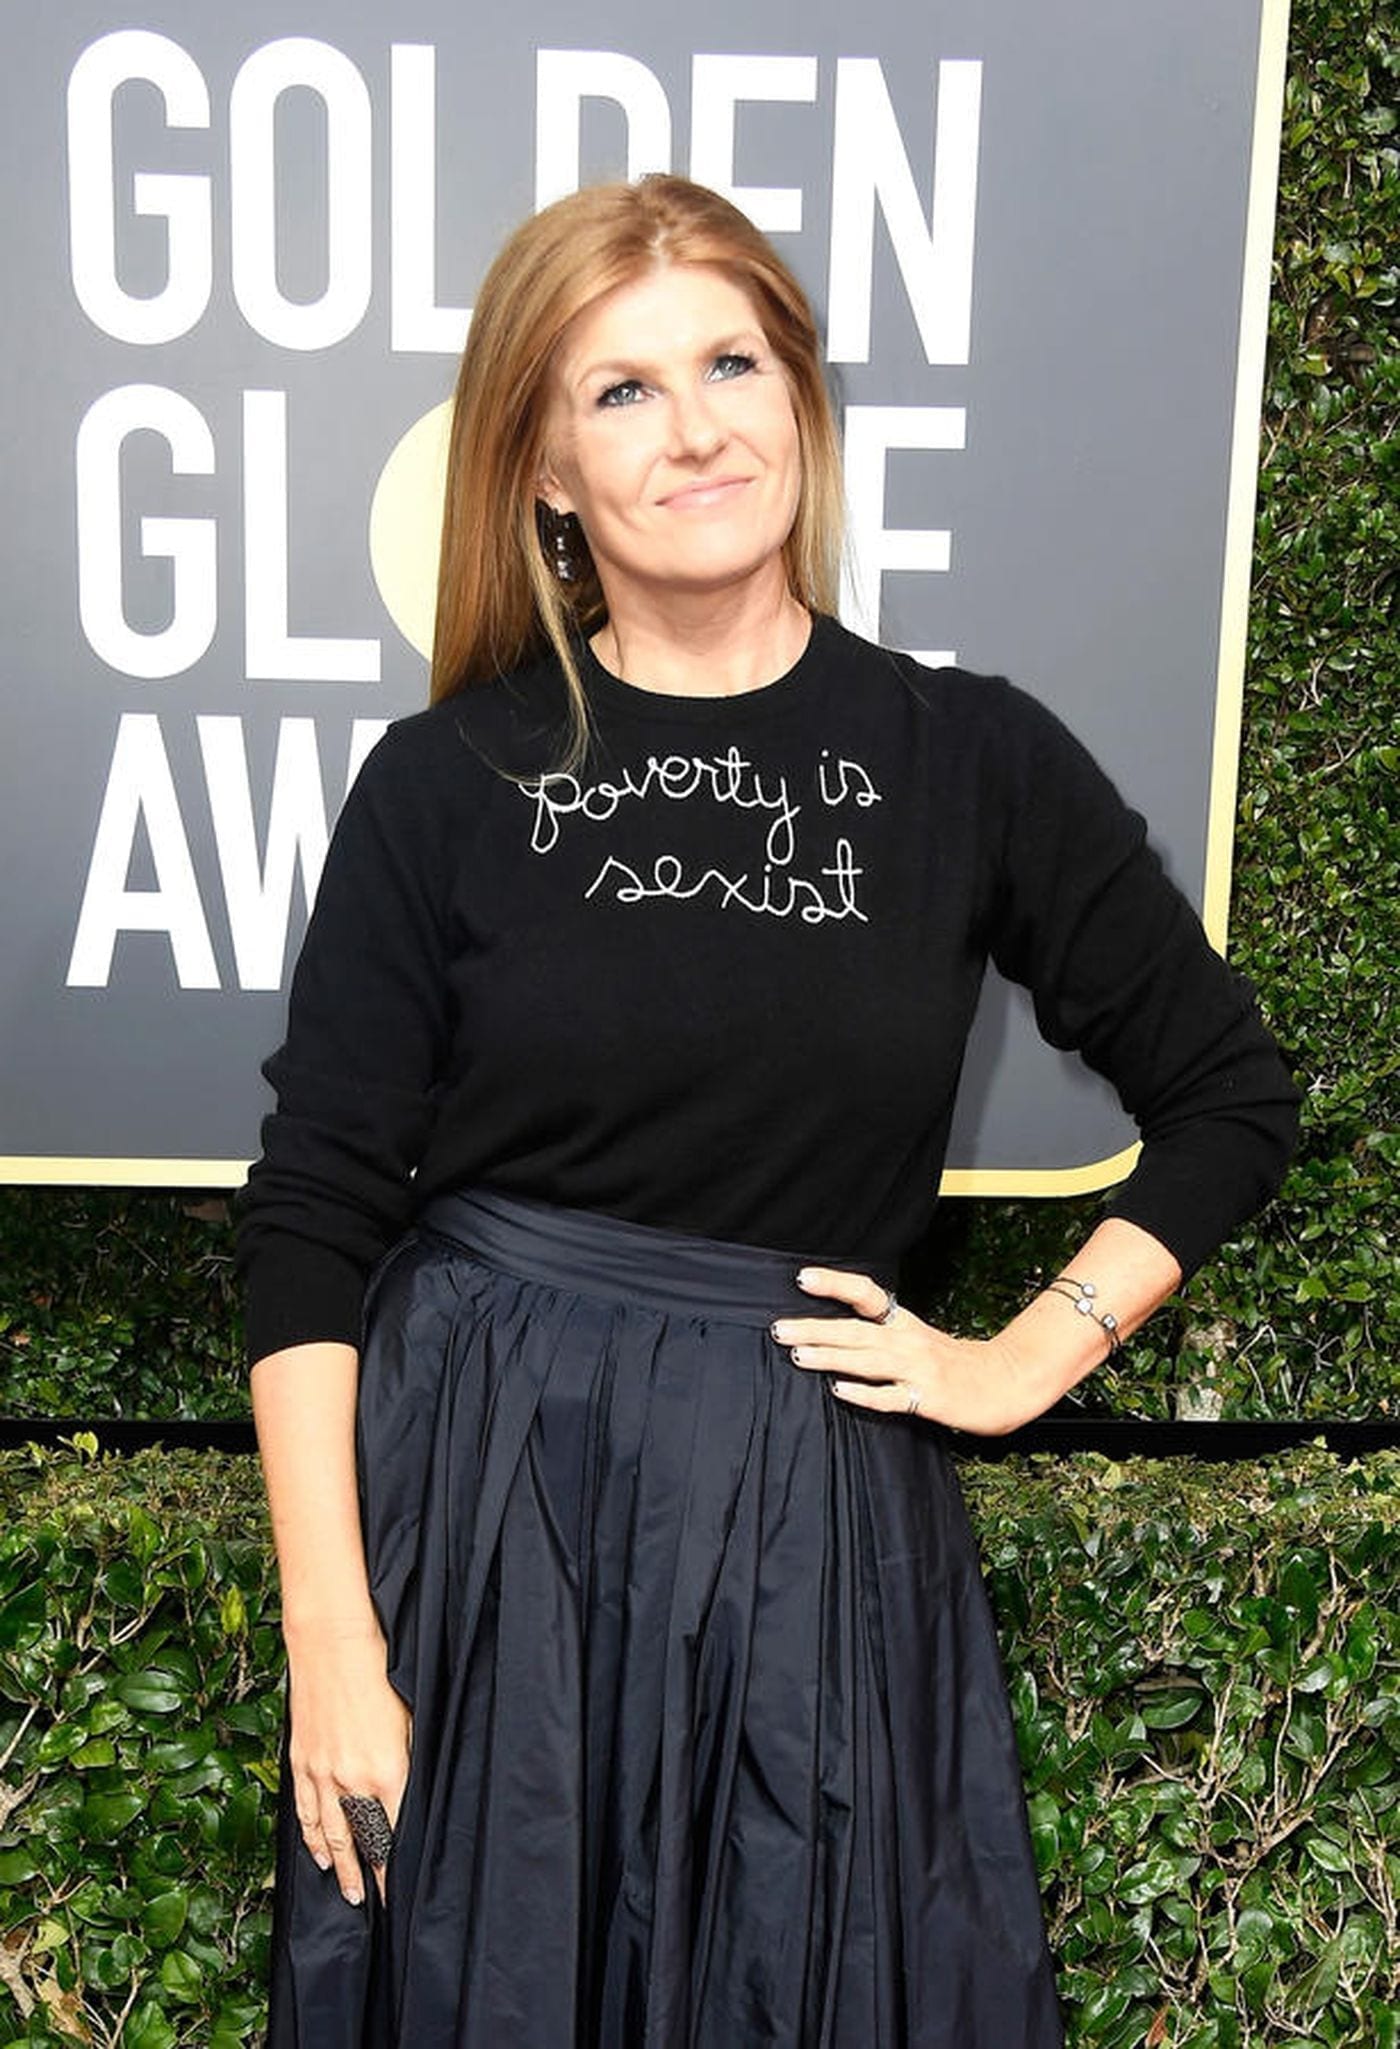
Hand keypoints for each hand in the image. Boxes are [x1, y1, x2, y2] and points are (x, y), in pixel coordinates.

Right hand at [285, 1618, 412, 1906]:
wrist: (331, 1643)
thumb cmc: (379, 1670)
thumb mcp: (409, 1718)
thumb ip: (410, 1760)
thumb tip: (413, 1791)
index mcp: (387, 1771)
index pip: (394, 1833)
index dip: (397, 1865)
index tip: (403, 1888)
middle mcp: (352, 1780)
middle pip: (362, 1841)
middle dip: (370, 1875)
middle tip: (377, 1903)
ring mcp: (321, 1773)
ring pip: (329, 1833)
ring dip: (340, 1866)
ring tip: (350, 1892)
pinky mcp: (301, 1761)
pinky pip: (305, 1811)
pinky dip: (311, 1837)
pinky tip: (319, 1854)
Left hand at [772, 1266, 1054, 1438]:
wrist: (1007, 1382)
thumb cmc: (956, 1363)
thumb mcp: (918, 1339)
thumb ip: (881, 1335)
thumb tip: (833, 1332)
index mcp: (904, 1323)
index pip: (866, 1294)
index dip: (834, 1284)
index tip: (802, 1277)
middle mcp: (908, 1340)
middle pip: (855, 1329)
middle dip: (815, 1328)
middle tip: (778, 1329)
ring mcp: (918, 1369)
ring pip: (867, 1359)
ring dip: (830, 1357)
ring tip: (797, 1355)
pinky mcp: (928, 1398)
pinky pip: (891, 1398)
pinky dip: (865, 1395)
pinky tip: (840, 1393)